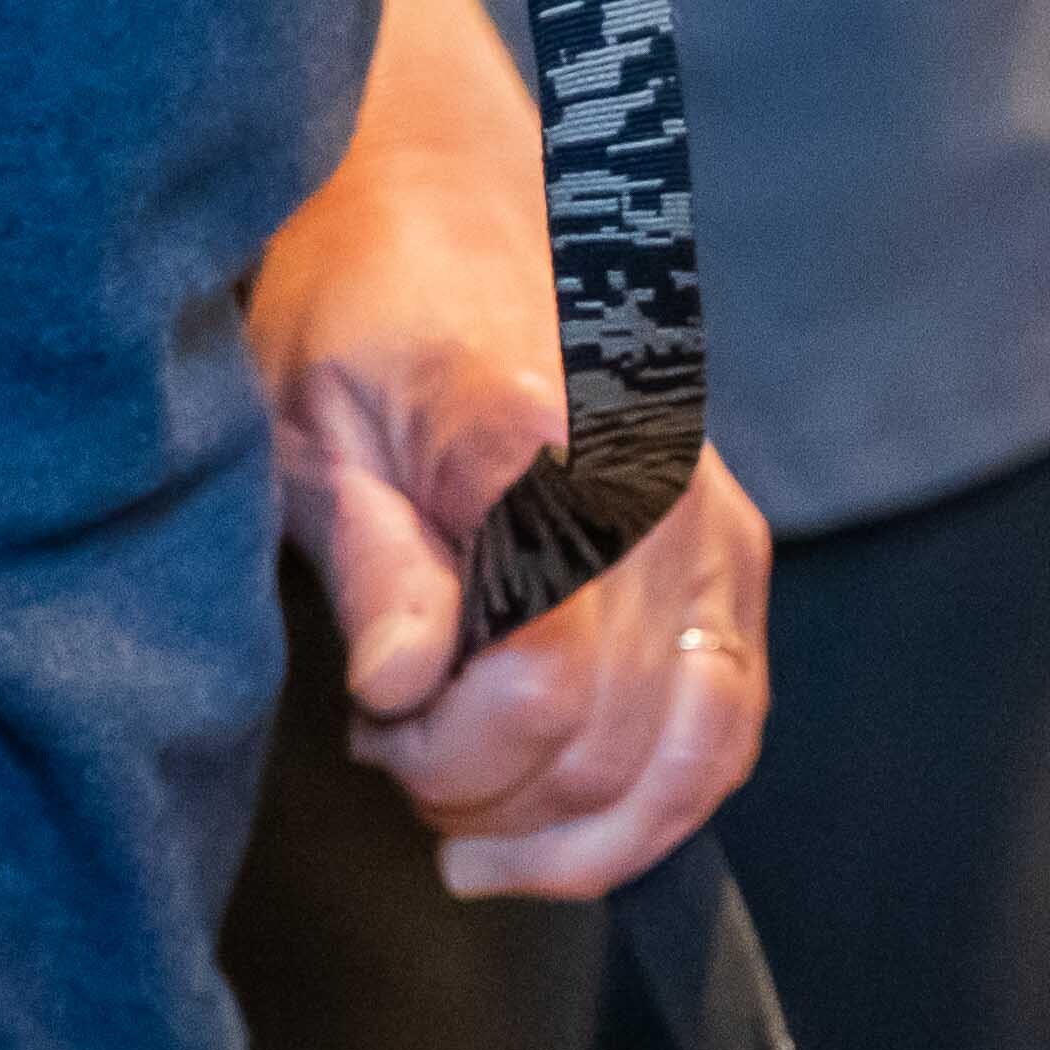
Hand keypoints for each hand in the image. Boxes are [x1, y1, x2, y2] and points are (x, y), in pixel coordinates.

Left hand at [265, 173, 775, 899]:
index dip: (452, 751)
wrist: (443, 219)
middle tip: (398, 757)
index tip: (374, 731)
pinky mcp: (732, 565)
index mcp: (557, 447)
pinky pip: (724, 730)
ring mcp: (714, 532)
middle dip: (488, 794)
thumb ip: (371, 563)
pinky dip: (650, 808)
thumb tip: (398, 687)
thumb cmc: (359, 320)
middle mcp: (662, 493)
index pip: (545, 675)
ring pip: (686, 758)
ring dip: (572, 830)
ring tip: (471, 811)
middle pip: (607, 739)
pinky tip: (561, 823)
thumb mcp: (316, 429)